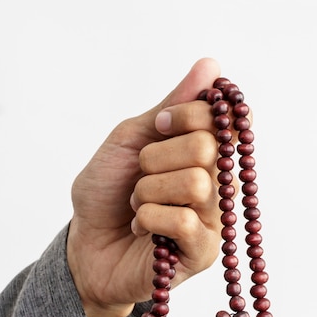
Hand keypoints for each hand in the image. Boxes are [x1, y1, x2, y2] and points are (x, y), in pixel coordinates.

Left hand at [67, 57, 223, 316]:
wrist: (86, 244)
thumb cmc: (108, 193)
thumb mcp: (131, 140)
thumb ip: (171, 107)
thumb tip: (210, 65)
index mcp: (206, 154)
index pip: (230, 119)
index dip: (192, 115)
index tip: (160, 127)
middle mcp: (218, 184)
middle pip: (208, 148)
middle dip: (157, 158)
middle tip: (141, 175)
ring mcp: (214, 219)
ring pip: (197, 184)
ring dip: (149, 191)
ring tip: (139, 205)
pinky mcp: (203, 252)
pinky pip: (186, 221)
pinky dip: (149, 218)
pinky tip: (142, 228)